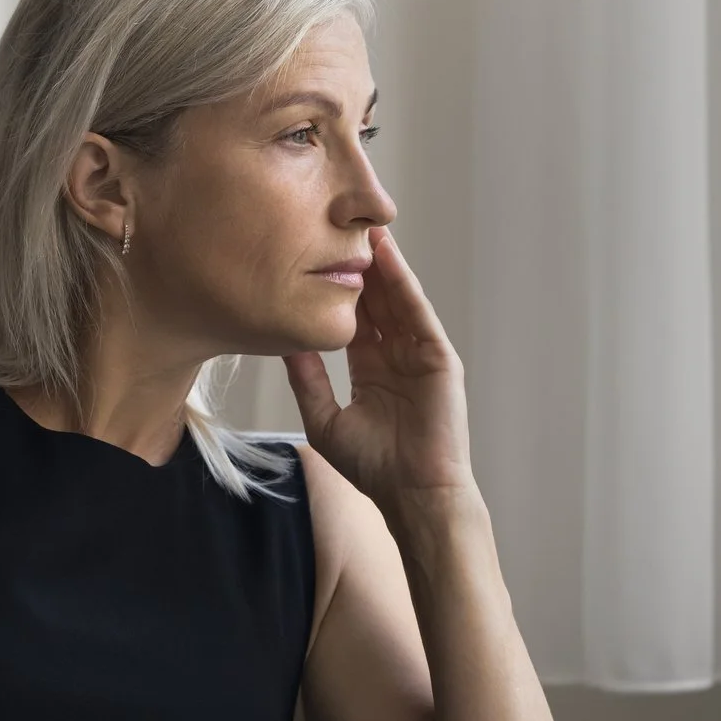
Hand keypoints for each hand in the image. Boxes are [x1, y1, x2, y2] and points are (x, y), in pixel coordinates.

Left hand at [282, 226, 472, 501]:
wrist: (412, 493)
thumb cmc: (372, 467)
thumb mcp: (324, 418)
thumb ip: (305, 380)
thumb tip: (281, 344)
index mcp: (369, 368)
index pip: (352, 318)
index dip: (334, 289)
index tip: (310, 258)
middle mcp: (395, 355)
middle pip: (374, 300)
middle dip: (357, 266)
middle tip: (334, 227)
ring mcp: (418, 354)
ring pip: (395, 298)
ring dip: (381, 264)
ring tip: (360, 228)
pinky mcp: (438, 357)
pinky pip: (417, 312)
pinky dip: (403, 283)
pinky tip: (388, 258)